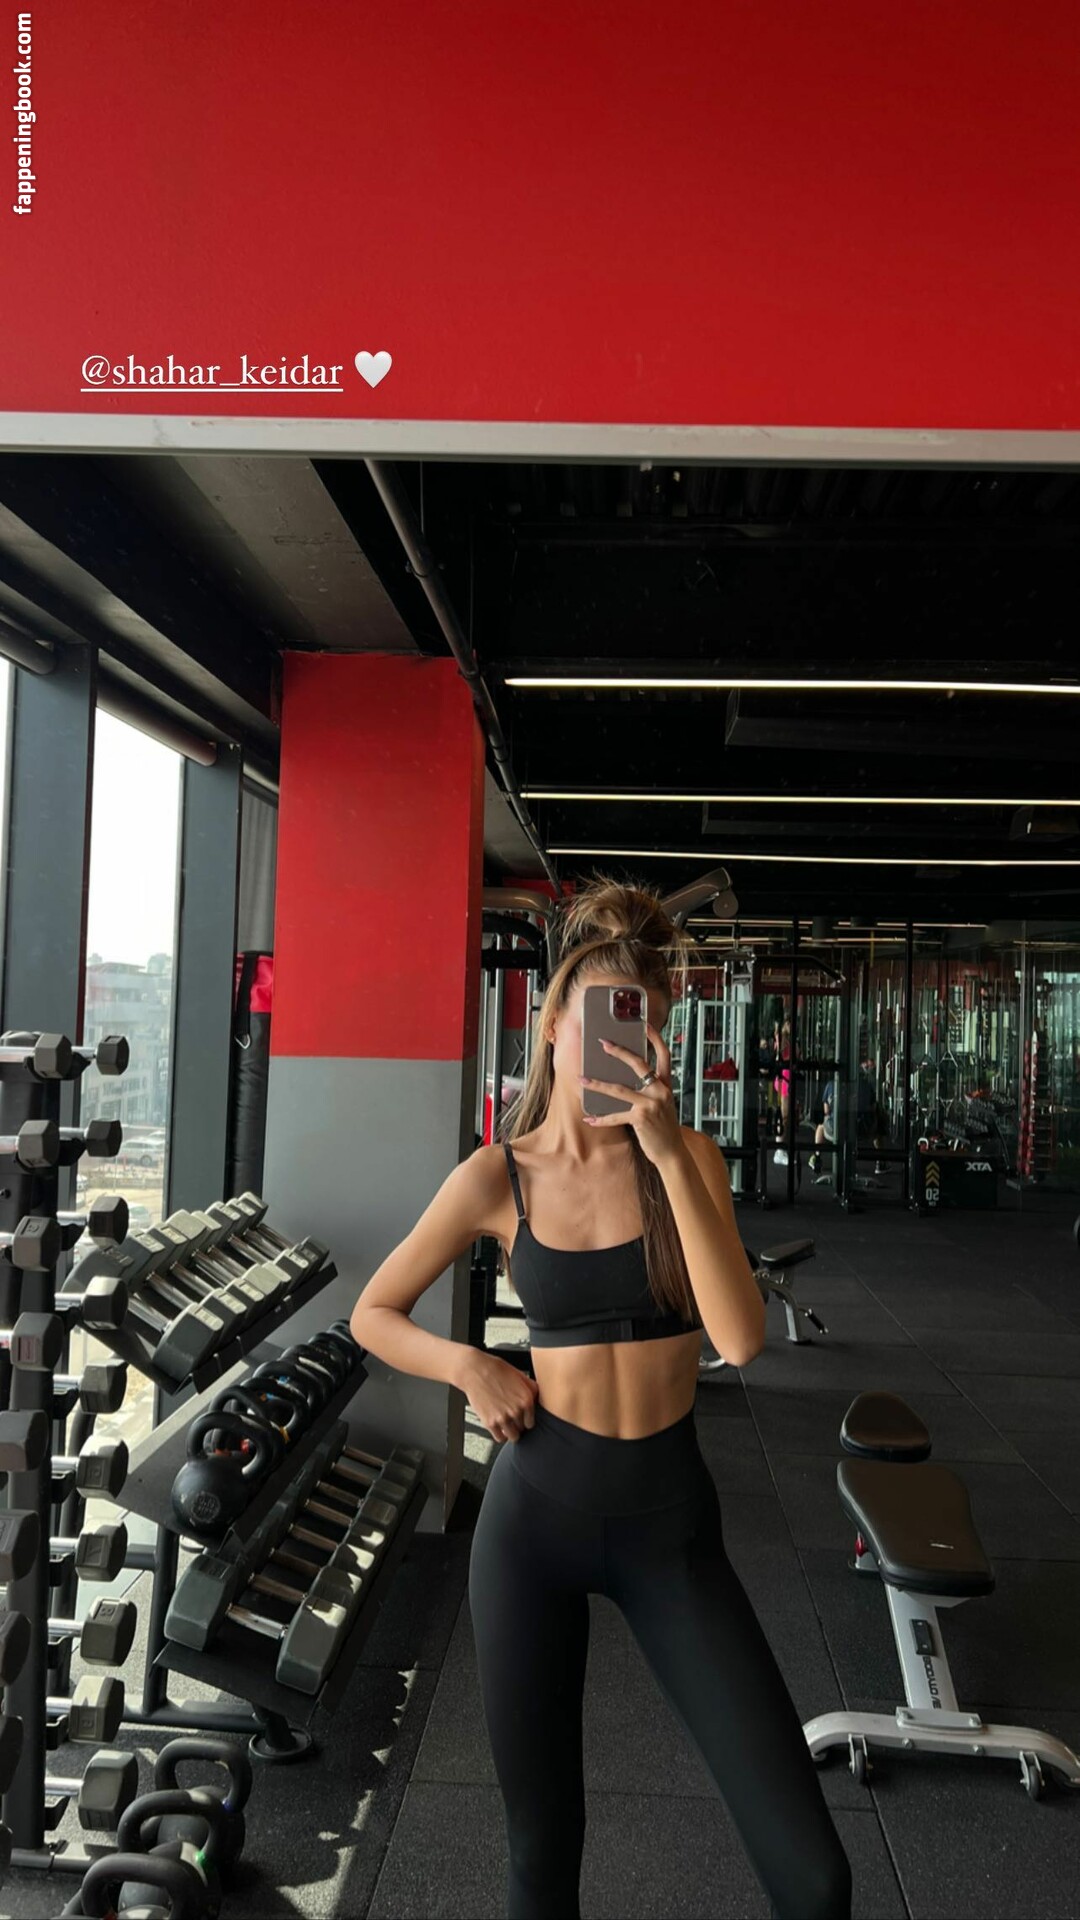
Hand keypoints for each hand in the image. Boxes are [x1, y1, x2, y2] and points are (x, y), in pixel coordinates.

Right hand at [459, 1351, 538, 1443]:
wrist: (475, 1370)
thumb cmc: (495, 1370)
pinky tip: (498, 1428)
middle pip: (522, 1429)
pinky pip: (499, 1438)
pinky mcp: (490, 1422)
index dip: (526, 1421)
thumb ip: (531, 1389)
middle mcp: (516, 1410)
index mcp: (526, 1399)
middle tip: (512, 1419)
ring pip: (513, 1436)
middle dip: (517, 1425)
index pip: (531, 1422)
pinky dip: (500, 1435)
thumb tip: (536, 1399)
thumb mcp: (520, 1375)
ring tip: (506, 1425)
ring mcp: (503, 1418)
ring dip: (510, 1432)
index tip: (522, 1420)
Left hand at [579, 1022, 684, 1166]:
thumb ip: (649, 1090)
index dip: (655, 1038)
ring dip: (597, 1084)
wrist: (672, 1152)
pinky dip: (601, 1118)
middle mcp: (660, 1091)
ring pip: (619, 1089)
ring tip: (582, 1079)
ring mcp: (651, 1104)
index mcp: (666, 1085)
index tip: (644, 1024)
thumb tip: (626, 1079)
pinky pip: (615, 1115)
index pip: (664, 1055)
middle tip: (603, 1043)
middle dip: (619, 1052)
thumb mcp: (661, 1104)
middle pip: (639, 1064)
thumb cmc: (663, 1128)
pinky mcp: (641, 1118)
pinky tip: (589, 1119)